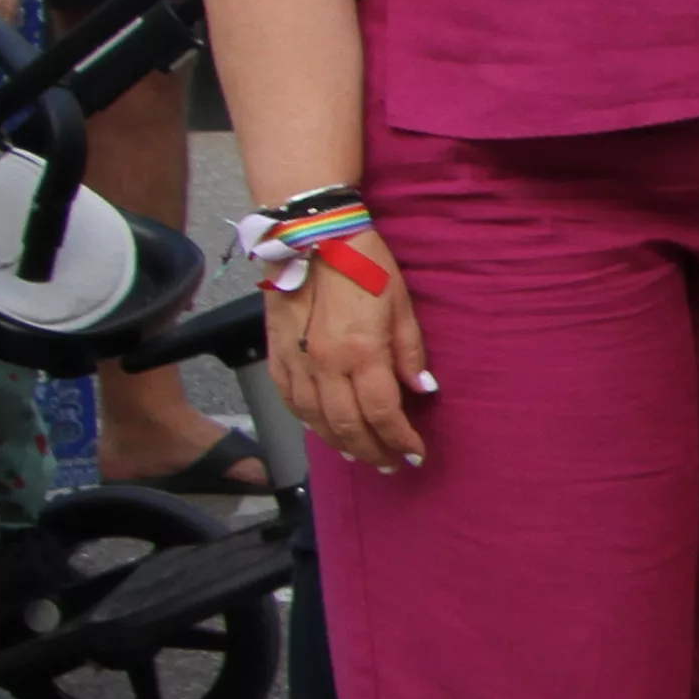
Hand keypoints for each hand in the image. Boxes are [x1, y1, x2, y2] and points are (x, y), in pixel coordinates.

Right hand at [270, 236, 430, 470]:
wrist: (310, 234)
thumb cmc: (364, 263)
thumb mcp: (400, 303)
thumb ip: (410, 351)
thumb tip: (423, 391)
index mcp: (361, 352)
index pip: (383, 413)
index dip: (400, 440)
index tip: (415, 455)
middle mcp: (324, 365)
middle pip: (347, 426)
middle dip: (372, 451)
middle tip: (389, 464)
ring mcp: (296, 362)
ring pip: (315, 421)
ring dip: (339, 444)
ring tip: (359, 454)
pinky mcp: (275, 355)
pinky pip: (290, 402)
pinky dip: (308, 423)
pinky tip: (322, 429)